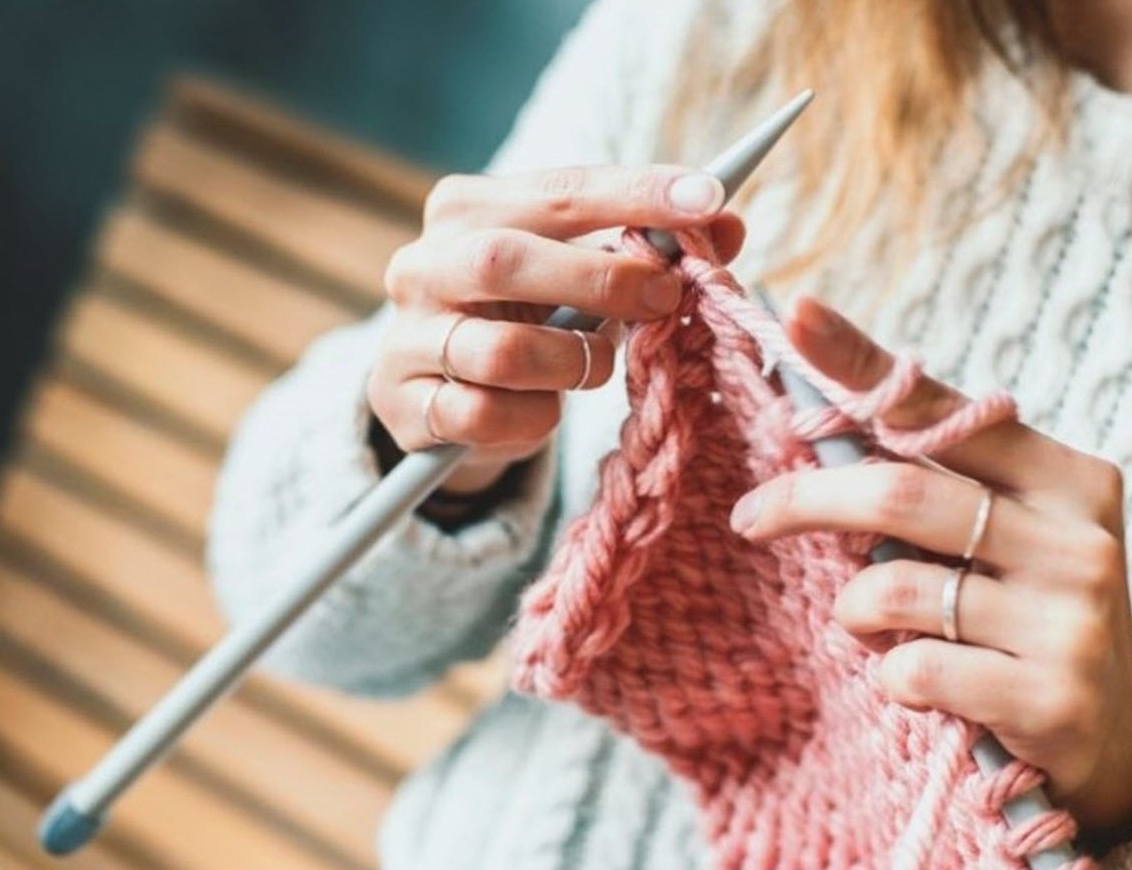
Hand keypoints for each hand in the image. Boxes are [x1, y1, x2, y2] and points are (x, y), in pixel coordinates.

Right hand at [372, 164, 746, 494]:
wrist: (444, 398)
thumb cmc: (528, 320)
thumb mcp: (583, 276)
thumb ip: (648, 249)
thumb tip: (728, 225)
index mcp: (467, 209)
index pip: (559, 189)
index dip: (636, 194)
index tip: (708, 198)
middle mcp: (425, 264)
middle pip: (508, 260)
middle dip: (601, 279)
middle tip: (666, 296)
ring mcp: (407, 336)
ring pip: (501, 351)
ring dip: (571, 363)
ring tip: (593, 366)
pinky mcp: (403, 404)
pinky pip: (482, 414)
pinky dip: (531, 418)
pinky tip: (544, 411)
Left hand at [730, 297, 1131, 843]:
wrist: (1118, 734)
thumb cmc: (1031, 613)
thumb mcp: (1007, 534)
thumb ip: (939, 485)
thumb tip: (817, 422)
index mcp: (1068, 478)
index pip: (945, 411)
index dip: (863, 363)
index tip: (794, 316)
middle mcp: (1079, 539)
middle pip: (901, 495)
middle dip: (807, 501)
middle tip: (752, 516)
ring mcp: (1071, 619)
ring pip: (894, 589)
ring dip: (854, 610)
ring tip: (874, 627)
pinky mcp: (1050, 697)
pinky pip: (913, 669)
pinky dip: (889, 674)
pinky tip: (918, 685)